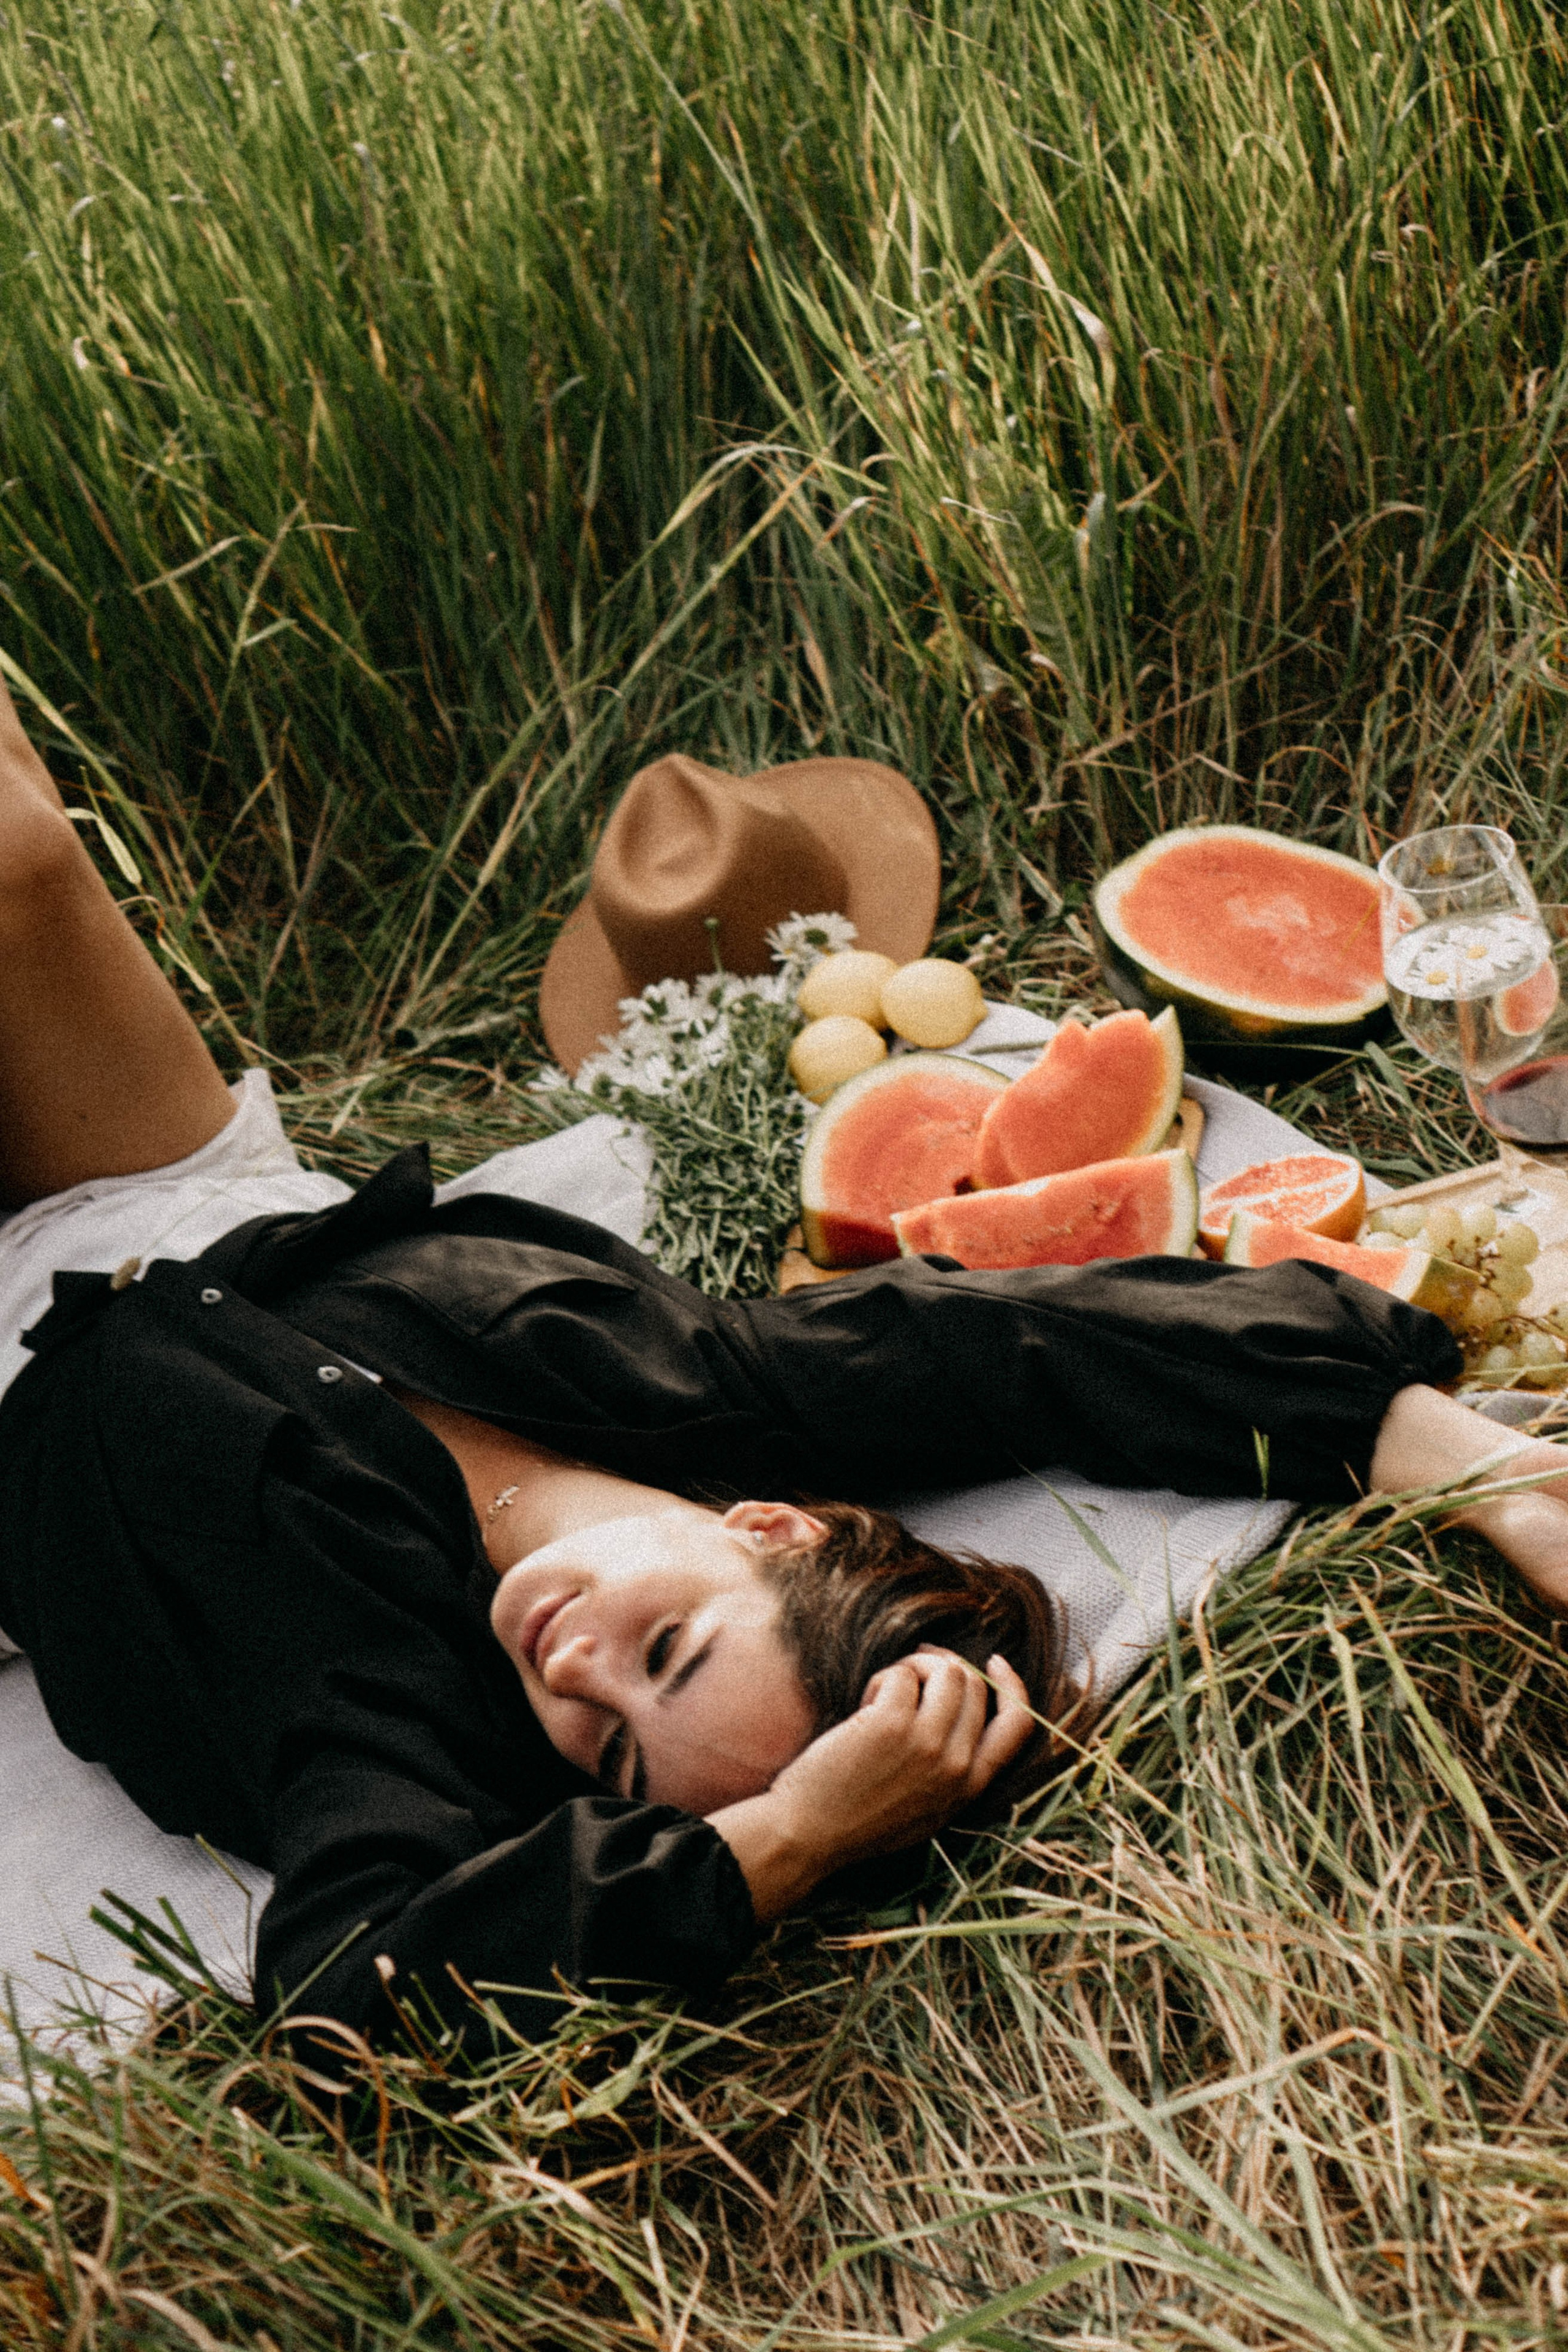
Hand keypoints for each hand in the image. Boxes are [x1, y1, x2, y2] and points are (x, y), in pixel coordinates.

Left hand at [708, 1649, 1036, 1922]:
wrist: (808, 1835)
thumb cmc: (859, 1819)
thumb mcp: (929, 1808)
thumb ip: (955, 1769)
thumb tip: (967, 1704)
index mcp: (970, 1788)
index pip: (1019, 1725)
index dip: (1011, 1686)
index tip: (994, 1661)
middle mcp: (956, 1765)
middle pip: (975, 1686)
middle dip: (943, 1668)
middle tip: (910, 1673)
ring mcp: (926, 1744)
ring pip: (947, 1671)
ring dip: (914, 1669)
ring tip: (884, 1695)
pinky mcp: (890, 1724)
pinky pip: (901, 1674)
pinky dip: (884, 1679)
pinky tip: (863, 1707)